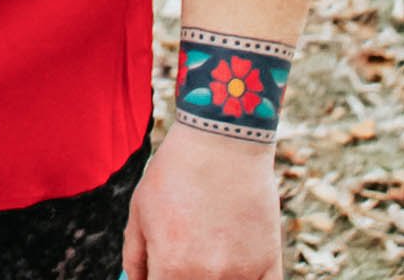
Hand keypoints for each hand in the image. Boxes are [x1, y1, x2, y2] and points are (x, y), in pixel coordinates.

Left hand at [122, 122, 282, 279]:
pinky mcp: (268, 263)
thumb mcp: (141, 208)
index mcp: (171, 267)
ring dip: (215, 278)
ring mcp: (241, 274)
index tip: (161, 270)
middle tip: (183, 256)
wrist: (222, 139)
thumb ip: (135, 255)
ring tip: (209, 248)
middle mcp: (206, 277)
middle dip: (182, 277)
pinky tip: (235, 263)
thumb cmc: (176, 170)